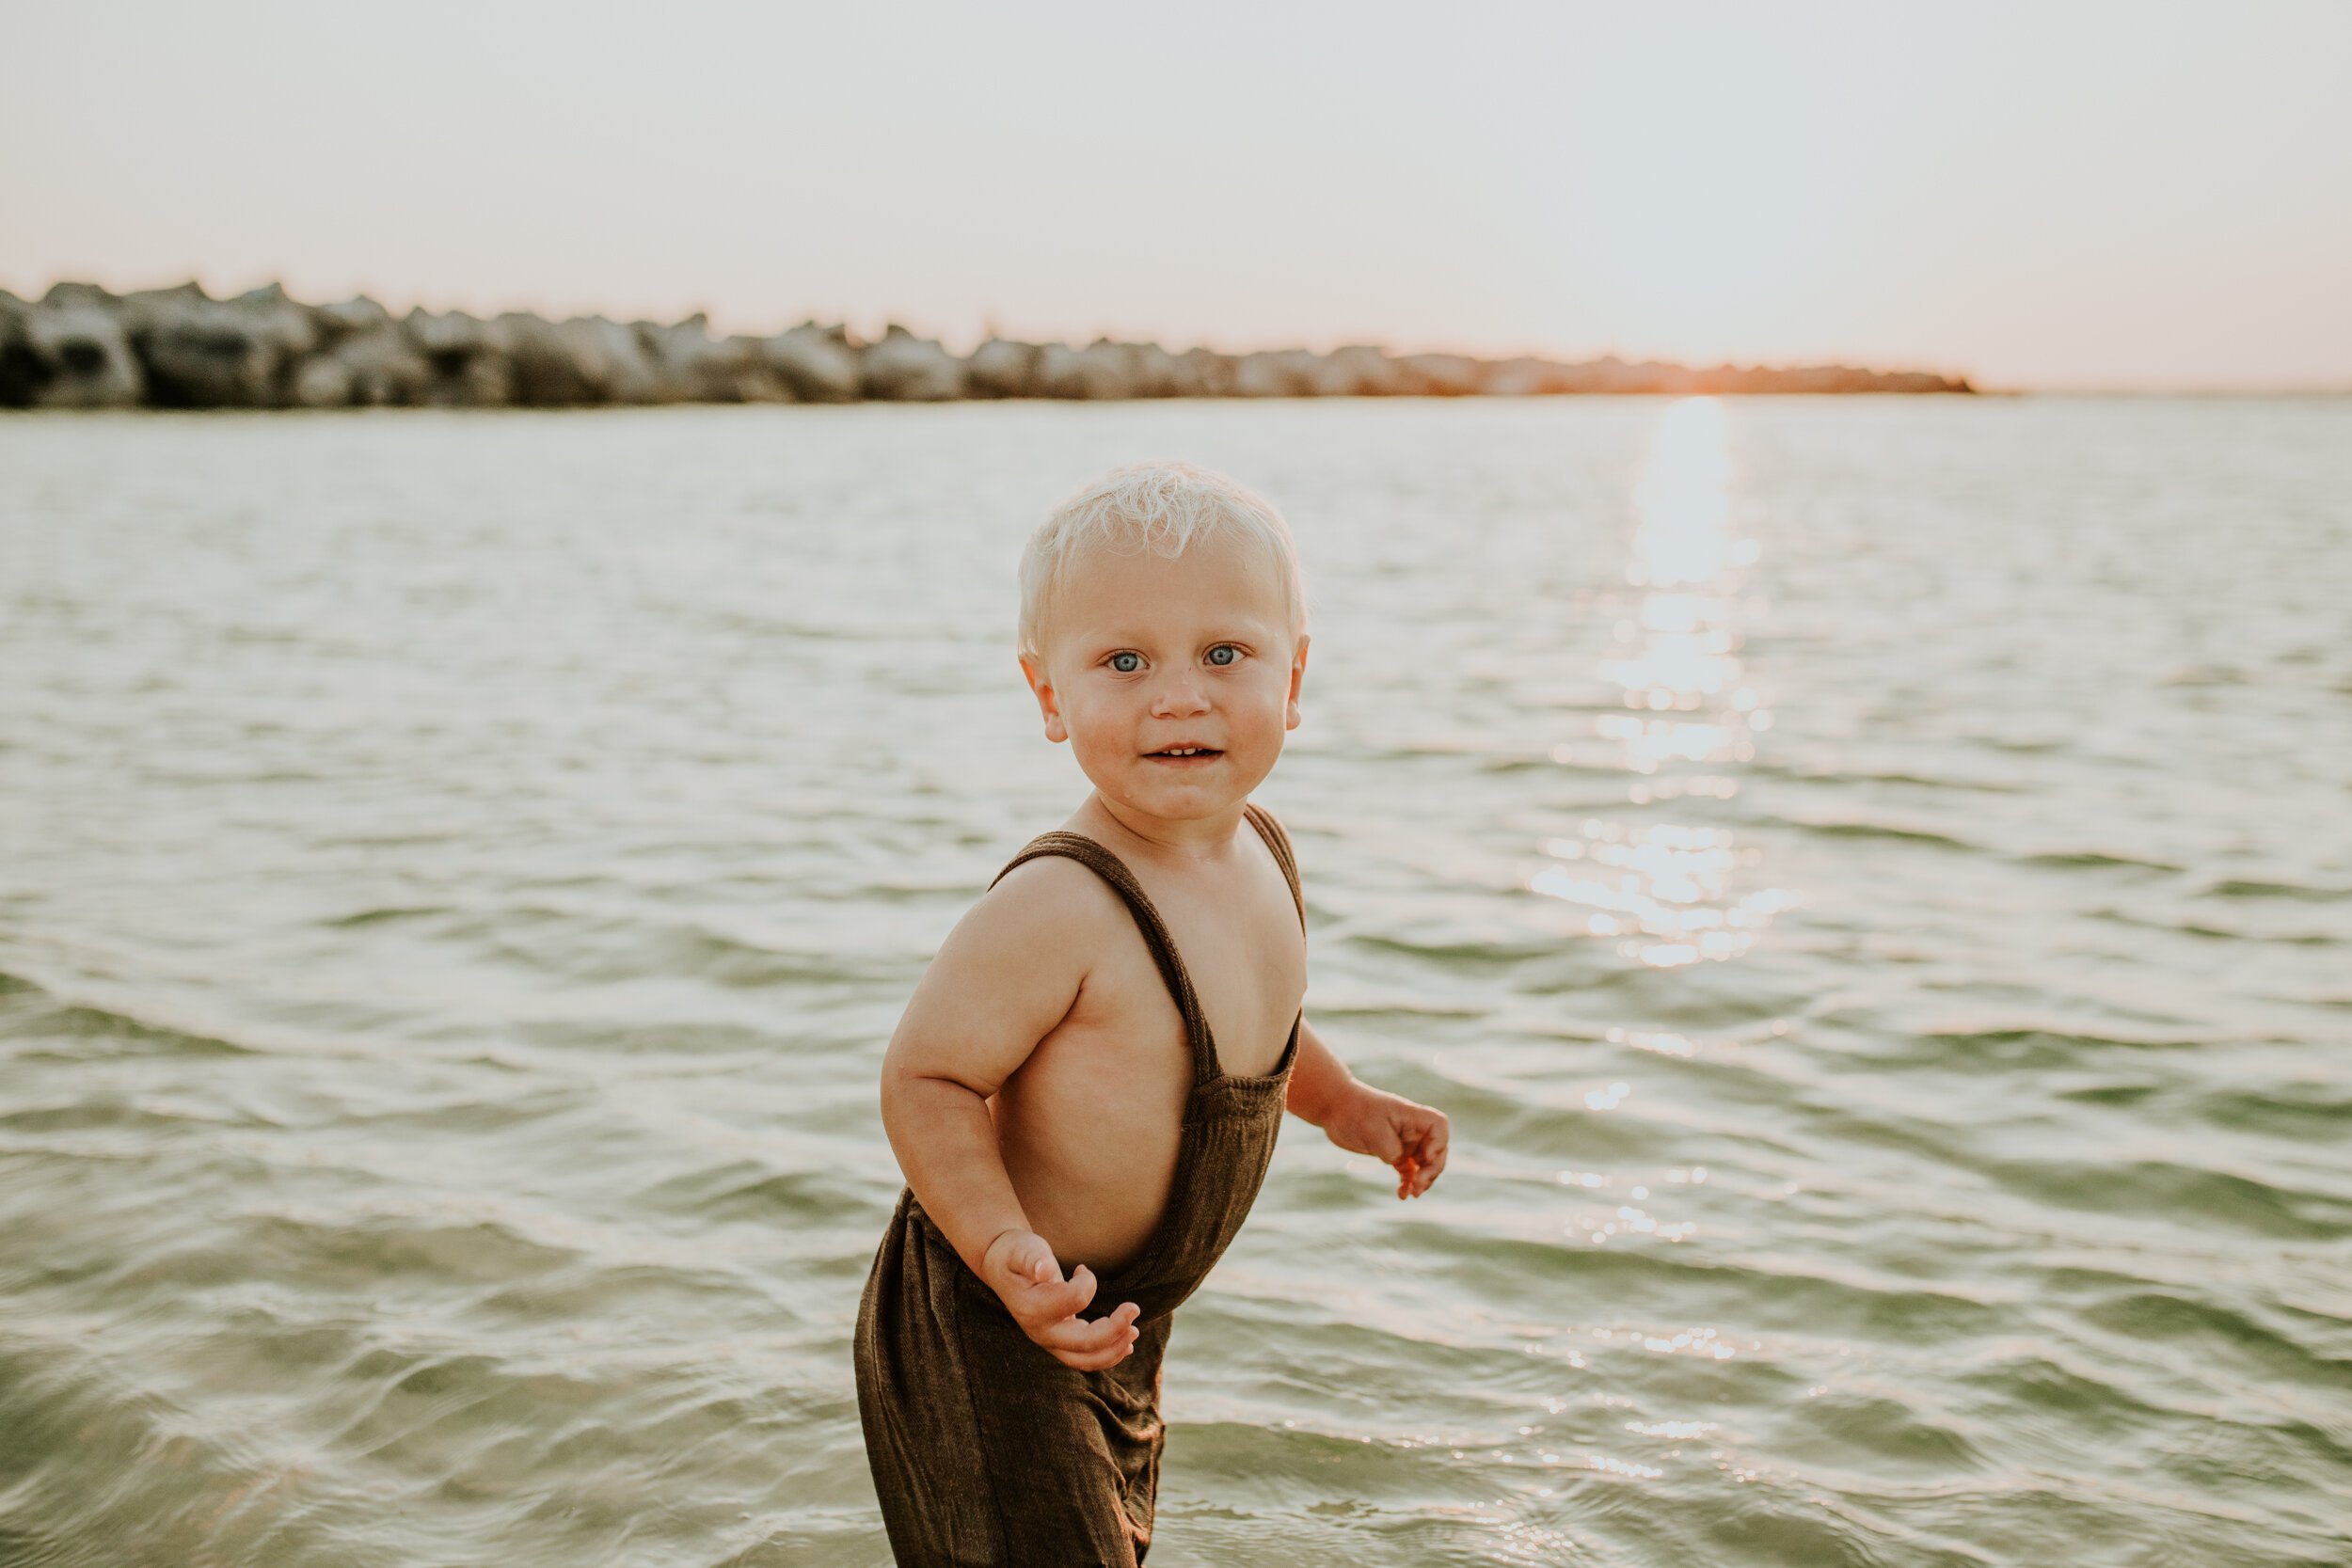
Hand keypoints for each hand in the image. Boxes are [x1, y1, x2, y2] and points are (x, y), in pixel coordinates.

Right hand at [980, 1229, 1141, 1370]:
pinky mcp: (1058, 1343)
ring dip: (1114, 1349)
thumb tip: (1044, 1269)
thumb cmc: (1016, 1254)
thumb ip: (1032, 1258)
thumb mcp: (1021, 1249)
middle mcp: (1040, 1332)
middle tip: (1135, 1308)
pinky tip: (1126, 1344)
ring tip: (1134, 1332)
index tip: (1083, 1268)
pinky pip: (1085, 1359)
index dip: (1087, 1283)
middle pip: (1084, 1344)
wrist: (1002, 1268)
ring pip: (1086, 1361)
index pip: (1074, 1301)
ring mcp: (1049, 1342)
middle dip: (1115, 1330)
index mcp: (1032, 1308)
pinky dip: (1107, 1355)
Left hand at [1321, 1085, 1448, 1198]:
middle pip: (1436, 1150)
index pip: (1439, 1126)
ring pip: (1424, 1164)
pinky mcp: (1393, 1152)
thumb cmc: (1354, 1112)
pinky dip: (1407, 1183)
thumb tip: (1403, 1167)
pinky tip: (1402, 1195)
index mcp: (1412, 1116)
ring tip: (1412, 1194)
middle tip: (1418, 1187)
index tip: (1425, 1158)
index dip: (1439, 1144)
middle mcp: (1412, 1129)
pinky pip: (1408, 1170)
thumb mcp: (1374, 1132)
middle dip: (1431, 1170)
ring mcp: (1404, 1141)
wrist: (1334, 1108)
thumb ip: (1392, 1150)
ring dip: (1422, 1180)